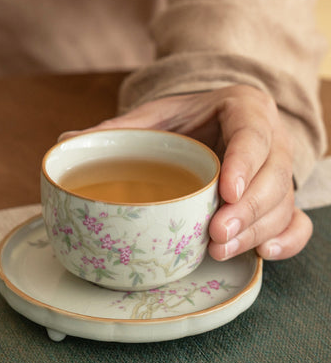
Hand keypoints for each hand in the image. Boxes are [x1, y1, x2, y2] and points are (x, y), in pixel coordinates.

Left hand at [59, 85, 312, 260]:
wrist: (213, 122)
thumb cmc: (185, 120)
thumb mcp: (154, 117)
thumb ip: (117, 130)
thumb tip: (66, 143)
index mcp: (243, 109)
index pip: (253, 134)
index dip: (244, 163)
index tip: (224, 191)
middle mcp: (269, 140)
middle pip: (275, 177)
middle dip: (247, 210)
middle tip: (215, 235)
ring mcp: (278, 172)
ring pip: (284, 204)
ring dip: (256, 231)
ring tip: (220, 249)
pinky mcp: (280, 198)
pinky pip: (296, 222)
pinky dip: (286, 240)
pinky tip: (261, 253)